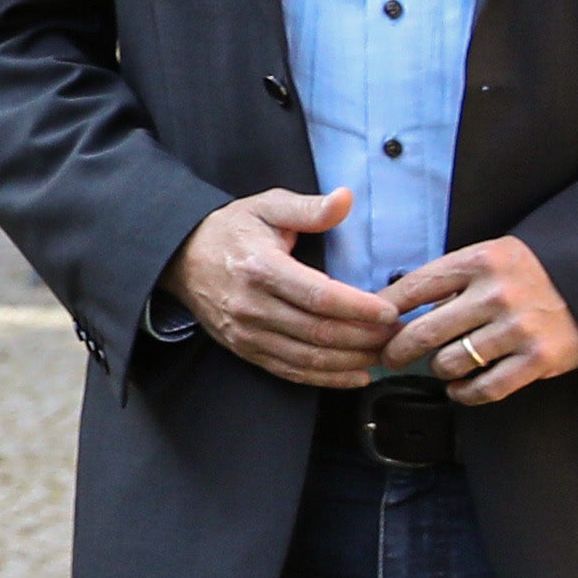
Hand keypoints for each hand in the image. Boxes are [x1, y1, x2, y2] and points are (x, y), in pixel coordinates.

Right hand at [171, 183, 398, 387]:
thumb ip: (308, 208)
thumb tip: (345, 199)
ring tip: (384, 353)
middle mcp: (251, 306)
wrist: (180, 258)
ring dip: (351, 360)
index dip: (358, 307)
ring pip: (307, 357)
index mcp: (260, 268)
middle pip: (318, 331)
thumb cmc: (230, 230)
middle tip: (397, 333)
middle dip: (365, 337)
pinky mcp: (244, 349)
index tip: (389, 311)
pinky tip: (356, 375)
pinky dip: (326, 378)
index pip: (319, 296)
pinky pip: (290, 371)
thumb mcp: (267, 207)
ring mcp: (246, 332)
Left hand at [375, 231, 577, 404]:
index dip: (383, 310)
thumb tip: (398, 309)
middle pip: (423, 332)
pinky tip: (460, 388)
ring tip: (443, 366)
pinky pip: (483, 389)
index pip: (414, 287)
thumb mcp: (495, 257)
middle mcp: (496, 294)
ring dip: (439, 370)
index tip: (370, 325)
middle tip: (390, 358)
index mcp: (480, 261)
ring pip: (449, 364)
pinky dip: (464, 393)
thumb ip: (454, 280)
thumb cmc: (536, 273)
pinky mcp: (538, 359)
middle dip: (397, 350)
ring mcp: (518, 328)